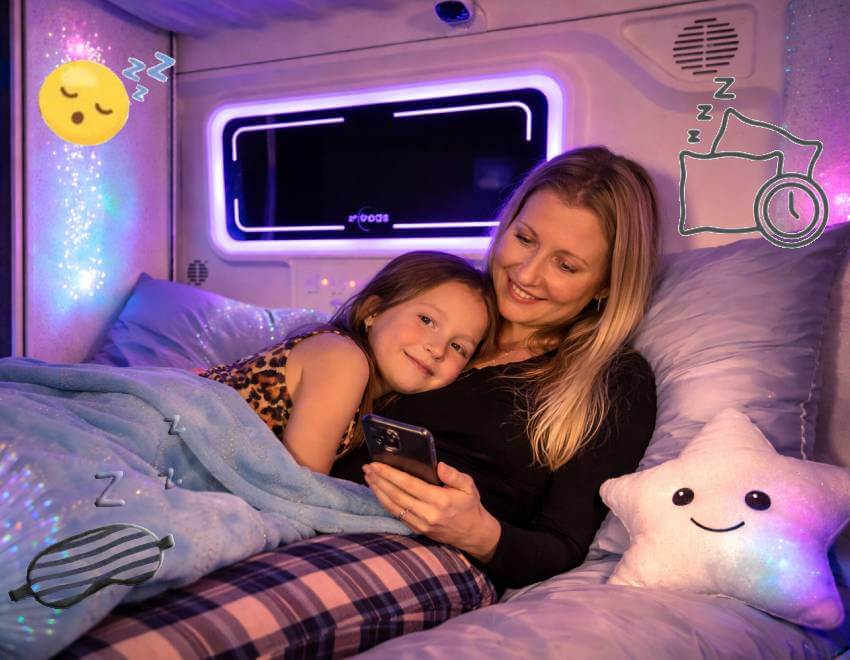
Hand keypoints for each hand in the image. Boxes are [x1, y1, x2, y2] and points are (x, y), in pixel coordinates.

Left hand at [363, 461, 500, 561]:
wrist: (473, 533)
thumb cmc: (469, 505)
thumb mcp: (469, 486)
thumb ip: (454, 475)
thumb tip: (438, 465)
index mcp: (440, 500)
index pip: (409, 485)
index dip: (390, 474)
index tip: (377, 464)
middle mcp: (428, 514)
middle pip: (397, 495)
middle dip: (379, 480)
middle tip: (367, 467)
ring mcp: (421, 524)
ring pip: (393, 506)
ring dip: (378, 491)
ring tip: (368, 477)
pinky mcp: (417, 529)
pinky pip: (396, 515)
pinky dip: (384, 502)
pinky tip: (378, 492)